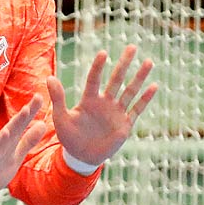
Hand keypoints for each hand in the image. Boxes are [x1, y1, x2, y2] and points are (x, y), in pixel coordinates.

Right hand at [0, 92, 51, 202]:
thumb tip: (42, 124)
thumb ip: (28, 141)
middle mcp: (2, 143)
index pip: (22, 125)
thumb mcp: (16, 155)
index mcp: (11, 142)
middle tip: (38, 97)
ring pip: (6, 135)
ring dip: (16, 123)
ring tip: (26, 111)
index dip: (32, 112)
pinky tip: (6, 133)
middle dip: (27, 112)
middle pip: (16, 125)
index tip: (41, 97)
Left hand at [45, 45, 157, 169]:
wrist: (82, 157)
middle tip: (132, 47)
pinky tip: (154, 86)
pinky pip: (137, 109)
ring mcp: (116, 112)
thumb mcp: (60, 118)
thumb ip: (58, 98)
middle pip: (116, 79)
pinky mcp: (125, 125)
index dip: (98, 67)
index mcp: (89, 100)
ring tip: (149, 62)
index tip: (103, 53)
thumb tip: (49, 77)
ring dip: (139, 77)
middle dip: (124, 63)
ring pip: (130, 91)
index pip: (94, 79)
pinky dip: (145, 99)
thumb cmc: (69, 137)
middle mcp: (105, 102)